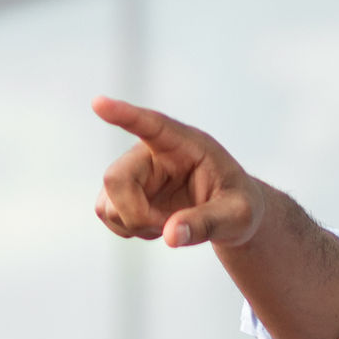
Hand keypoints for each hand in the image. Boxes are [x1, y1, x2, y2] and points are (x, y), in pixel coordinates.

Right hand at [90, 96, 338, 338]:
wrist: (231, 214)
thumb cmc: (240, 206)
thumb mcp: (238, 216)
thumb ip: (208, 223)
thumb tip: (170, 236)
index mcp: (185, 143)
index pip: (151, 124)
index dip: (124, 115)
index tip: (99, 103)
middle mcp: (152, 152)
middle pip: (116, 179)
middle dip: (136, 215)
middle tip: (170, 228)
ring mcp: (135, 172)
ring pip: (107, 203)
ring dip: (135, 225)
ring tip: (170, 225)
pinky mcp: (125, 192)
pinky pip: (107, 214)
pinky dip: (129, 230)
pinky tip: (157, 226)